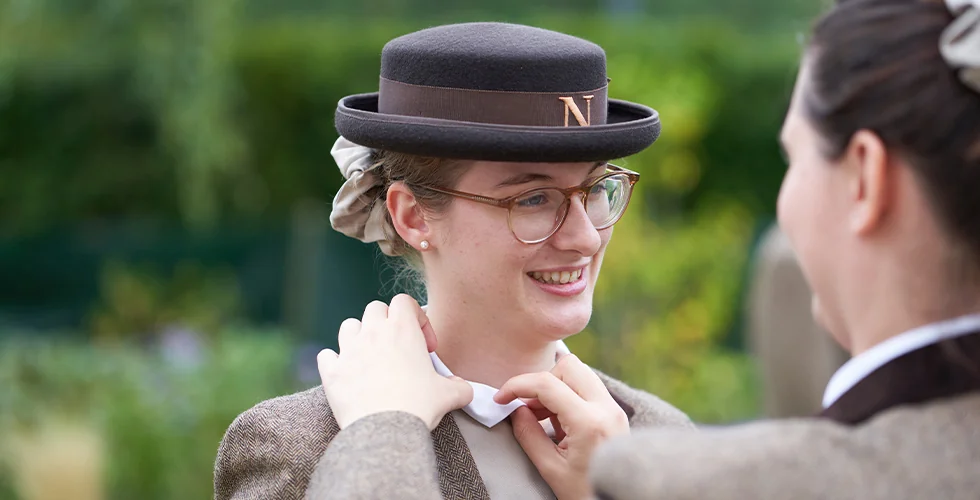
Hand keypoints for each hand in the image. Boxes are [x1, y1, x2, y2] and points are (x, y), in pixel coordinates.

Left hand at [317, 294, 473, 430]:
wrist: (384, 430)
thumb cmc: (418, 406)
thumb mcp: (450, 395)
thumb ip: (460, 386)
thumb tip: (462, 388)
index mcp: (402, 330)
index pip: (405, 301)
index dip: (417, 318)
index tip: (425, 346)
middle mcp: (373, 332)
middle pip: (375, 308)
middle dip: (386, 322)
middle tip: (398, 348)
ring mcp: (349, 350)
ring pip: (349, 326)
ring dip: (359, 336)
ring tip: (370, 357)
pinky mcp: (332, 372)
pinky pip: (326, 356)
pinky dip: (335, 362)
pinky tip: (346, 374)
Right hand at [494, 354, 629, 499]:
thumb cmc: (587, 494)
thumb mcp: (551, 470)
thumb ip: (529, 435)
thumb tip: (516, 410)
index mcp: (589, 423)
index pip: (547, 384)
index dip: (517, 386)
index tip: (501, 399)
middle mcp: (606, 408)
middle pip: (568, 366)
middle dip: (541, 381)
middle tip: (527, 407)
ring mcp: (614, 409)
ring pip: (579, 373)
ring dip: (555, 387)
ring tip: (542, 417)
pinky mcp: (615, 413)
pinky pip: (588, 388)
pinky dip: (567, 395)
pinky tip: (558, 422)